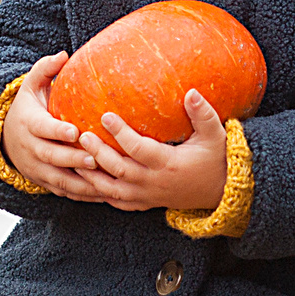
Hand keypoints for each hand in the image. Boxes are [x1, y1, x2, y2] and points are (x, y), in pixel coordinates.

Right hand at [1, 53, 109, 200]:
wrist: (5, 139)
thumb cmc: (28, 108)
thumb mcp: (31, 86)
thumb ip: (45, 69)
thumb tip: (63, 54)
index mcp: (30, 123)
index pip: (43, 128)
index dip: (57, 131)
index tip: (74, 132)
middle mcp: (31, 148)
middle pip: (51, 156)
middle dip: (72, 159)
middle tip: (95, 158)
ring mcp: (37, 168)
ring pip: (59, 179)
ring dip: (81, 183)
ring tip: (104, 182)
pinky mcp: (45, 183)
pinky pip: (64, 192)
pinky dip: (82, 195)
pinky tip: (104, 195)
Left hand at [71, 89, 229, 213]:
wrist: (221, 191)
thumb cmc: (216, 159)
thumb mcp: (214, 134)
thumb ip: (203, 114)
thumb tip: (191, 92)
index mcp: (168, 164)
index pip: (138, 149)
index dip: (120, 133)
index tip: (105, 115)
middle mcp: (154, 183)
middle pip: (118, 170)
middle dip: (98, 153)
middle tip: (81, 135)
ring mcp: (147, 196)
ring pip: (111, 190)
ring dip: (91, 175)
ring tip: (73, 158)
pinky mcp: (144, 203)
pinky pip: (116, 202)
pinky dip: (98, 192)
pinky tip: (84, 179)